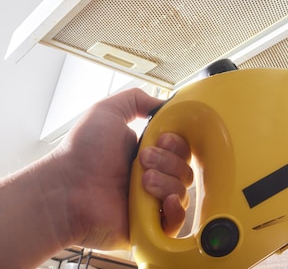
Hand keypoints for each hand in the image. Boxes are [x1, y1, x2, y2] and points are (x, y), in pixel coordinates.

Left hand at [54, 88, 192, 248]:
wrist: (64, 190)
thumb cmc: (79, 154)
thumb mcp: (106, 111)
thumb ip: (136, 99)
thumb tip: (163, 103)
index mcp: (145, 153)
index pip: (180, 148)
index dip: (176, 142)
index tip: (160, 139)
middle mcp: (151, 177)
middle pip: (184, 168)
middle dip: (169, 160)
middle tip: (144, 160)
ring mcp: (150, 202)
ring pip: (182, 190)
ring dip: (167, 181)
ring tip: (142, 180)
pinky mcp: (148, 225)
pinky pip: (177, 222)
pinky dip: (177, 210)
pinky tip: (164, 200)